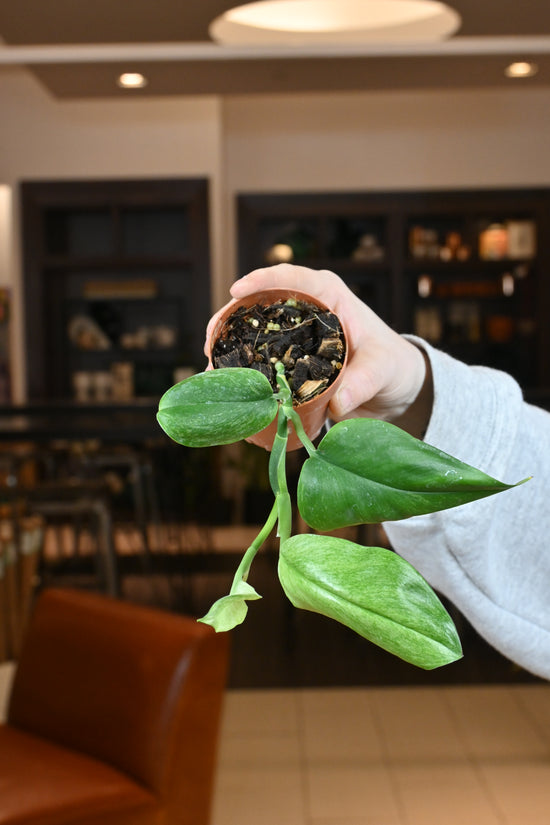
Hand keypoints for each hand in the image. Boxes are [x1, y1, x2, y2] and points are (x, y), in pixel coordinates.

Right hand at [205, 264, 432, 435]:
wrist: (395, 387)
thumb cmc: (393, 366)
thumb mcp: (383, 370)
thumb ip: (363, 383)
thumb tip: (337, 404)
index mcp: (330, 296)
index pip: (292, 278)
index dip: (262, 280)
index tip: (237, 291)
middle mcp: (307, 310)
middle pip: (260, 304)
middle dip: (230, 319)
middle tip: (211, 342)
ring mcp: (295, 335)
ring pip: (253, 333)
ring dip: (228, 347)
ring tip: (211, 367)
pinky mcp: (289, 360)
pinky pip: (260, 359)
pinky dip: (242, 369)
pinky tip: (226, 383)